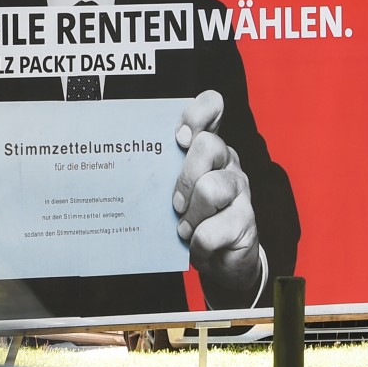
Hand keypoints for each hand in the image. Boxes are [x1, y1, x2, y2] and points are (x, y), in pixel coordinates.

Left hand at [173, 90, 265, 305]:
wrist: (220, 259)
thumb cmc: (189, 218)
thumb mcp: (170, 189)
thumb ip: (158, 171)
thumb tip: (121, 163)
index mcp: (208, 148)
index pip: (212, 107)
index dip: (197, 114)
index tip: (179, 137)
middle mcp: (228, 162)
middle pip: (208, 146)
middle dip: (185, 176)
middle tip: (175, 203)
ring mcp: (241, 190)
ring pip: (211, 188)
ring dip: (191, 214)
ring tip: (184, 227)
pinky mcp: (246, 222)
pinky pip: (212, 230)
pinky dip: (198, 241)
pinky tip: (196, 242)